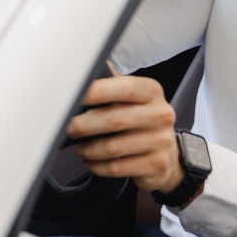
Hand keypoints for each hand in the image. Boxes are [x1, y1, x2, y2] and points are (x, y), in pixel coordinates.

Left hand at [66, 62, 183, 193]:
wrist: (166, 151)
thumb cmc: (141, 120)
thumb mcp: (132, 98)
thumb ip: (111, 84)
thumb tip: (86, 68)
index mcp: (152, 92)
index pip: (125, 88)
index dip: (96, 92)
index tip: (73, 98)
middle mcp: (162, 114)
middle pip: (115, 120)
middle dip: (84, 126)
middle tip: (71, 129)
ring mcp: (162, 140)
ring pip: (113, 147)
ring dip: (89, 149)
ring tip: (82, 147)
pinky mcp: (157, 163)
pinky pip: (117, 168)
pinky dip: (98, 166)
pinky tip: (93, 161)